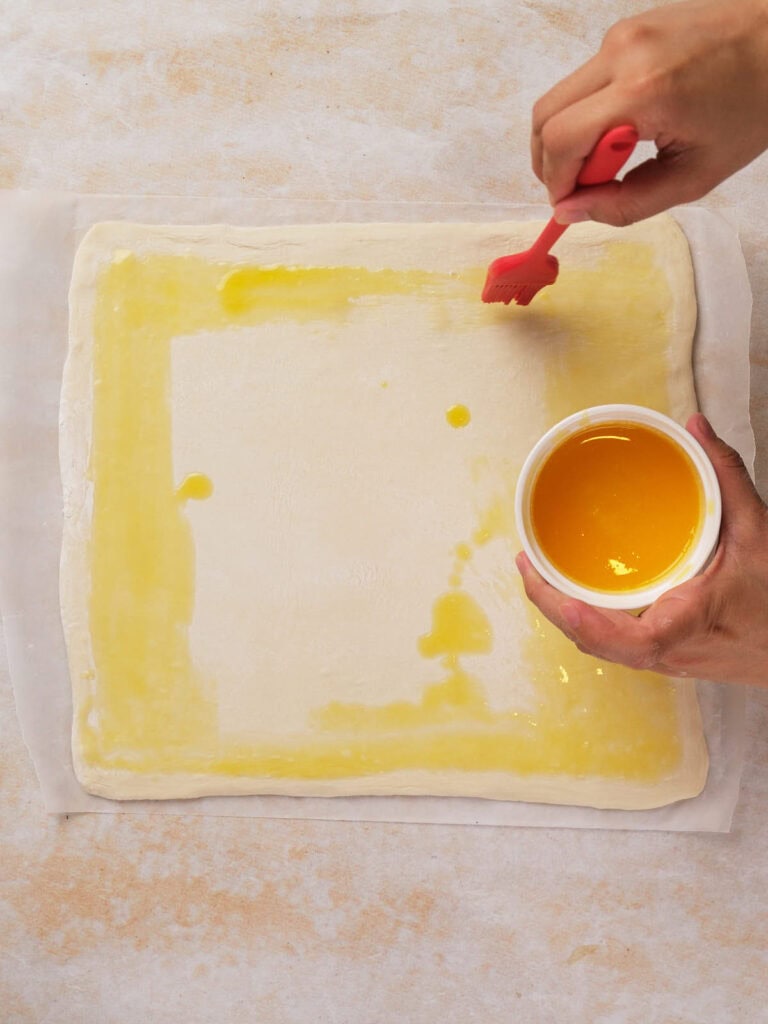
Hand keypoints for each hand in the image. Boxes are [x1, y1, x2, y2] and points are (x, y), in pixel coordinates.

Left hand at [516, 414, 767, 686]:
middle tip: (526, 564)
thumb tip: (696, 426)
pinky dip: (587, 621)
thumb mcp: (760, 529)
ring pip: (601, 648)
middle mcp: (673, 650)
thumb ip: (727, 474)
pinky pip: (615, 645)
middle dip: (553, 607)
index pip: (638, 641)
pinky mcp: (666, 659)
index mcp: (693, 621)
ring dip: (564, 615)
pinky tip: (574, 594)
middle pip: (598, 643)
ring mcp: (667, 661)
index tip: (566, 602)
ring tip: (538, 574)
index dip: (595, 626)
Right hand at [531, 0, 767, 225]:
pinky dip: (588, 115)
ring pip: (558, 99)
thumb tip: (569, 213)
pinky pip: (583, 83)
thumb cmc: (751, 108)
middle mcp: (622, 54)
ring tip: (611, 159)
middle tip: (582, 187)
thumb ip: (625, 204)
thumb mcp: (693, 176)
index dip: (555, 182)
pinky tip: (625, 130)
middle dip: (551, 163)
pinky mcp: (624, 31)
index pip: (562, 141)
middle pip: (545, 117)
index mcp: (643, 91)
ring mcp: (620, 36)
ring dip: (569, 139)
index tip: (570, 205)